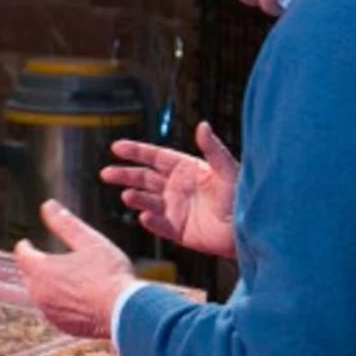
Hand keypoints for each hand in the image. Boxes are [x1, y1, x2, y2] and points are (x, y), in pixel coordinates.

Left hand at [13, 200, 136, 339]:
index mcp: (41, 270)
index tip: (28, 243)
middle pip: (27, 275)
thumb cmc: (108, 273)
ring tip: (60, 277)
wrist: (125, 312)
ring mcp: (50, 312)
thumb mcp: (88, 240)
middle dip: (33, 265)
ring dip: (46, 285)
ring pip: (39, 294)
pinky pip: (53, 310)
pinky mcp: (62, 326)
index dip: (25, 246)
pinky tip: (72, 298)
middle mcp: (39, 293)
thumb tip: (47, 205)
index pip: (22, 254)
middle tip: (43, 258)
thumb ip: (65, 223)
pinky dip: (58, 302)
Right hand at [102, 121, 237, 260]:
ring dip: (136, 197)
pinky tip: (144, 217)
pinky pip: (159, 225)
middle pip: (144, 178)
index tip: (116, 147)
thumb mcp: (228, 171)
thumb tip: (203, 125)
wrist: (250, 231)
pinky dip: (150, 221)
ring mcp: (176, 209)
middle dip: (125, 175)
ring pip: (148, 201)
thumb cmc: (242, 198)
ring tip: (127, 196)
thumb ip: (213, 150)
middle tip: (106, 173)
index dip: (136, 152)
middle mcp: (177, 188)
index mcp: (187, 169)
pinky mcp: (178, 231)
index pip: (155, 158)